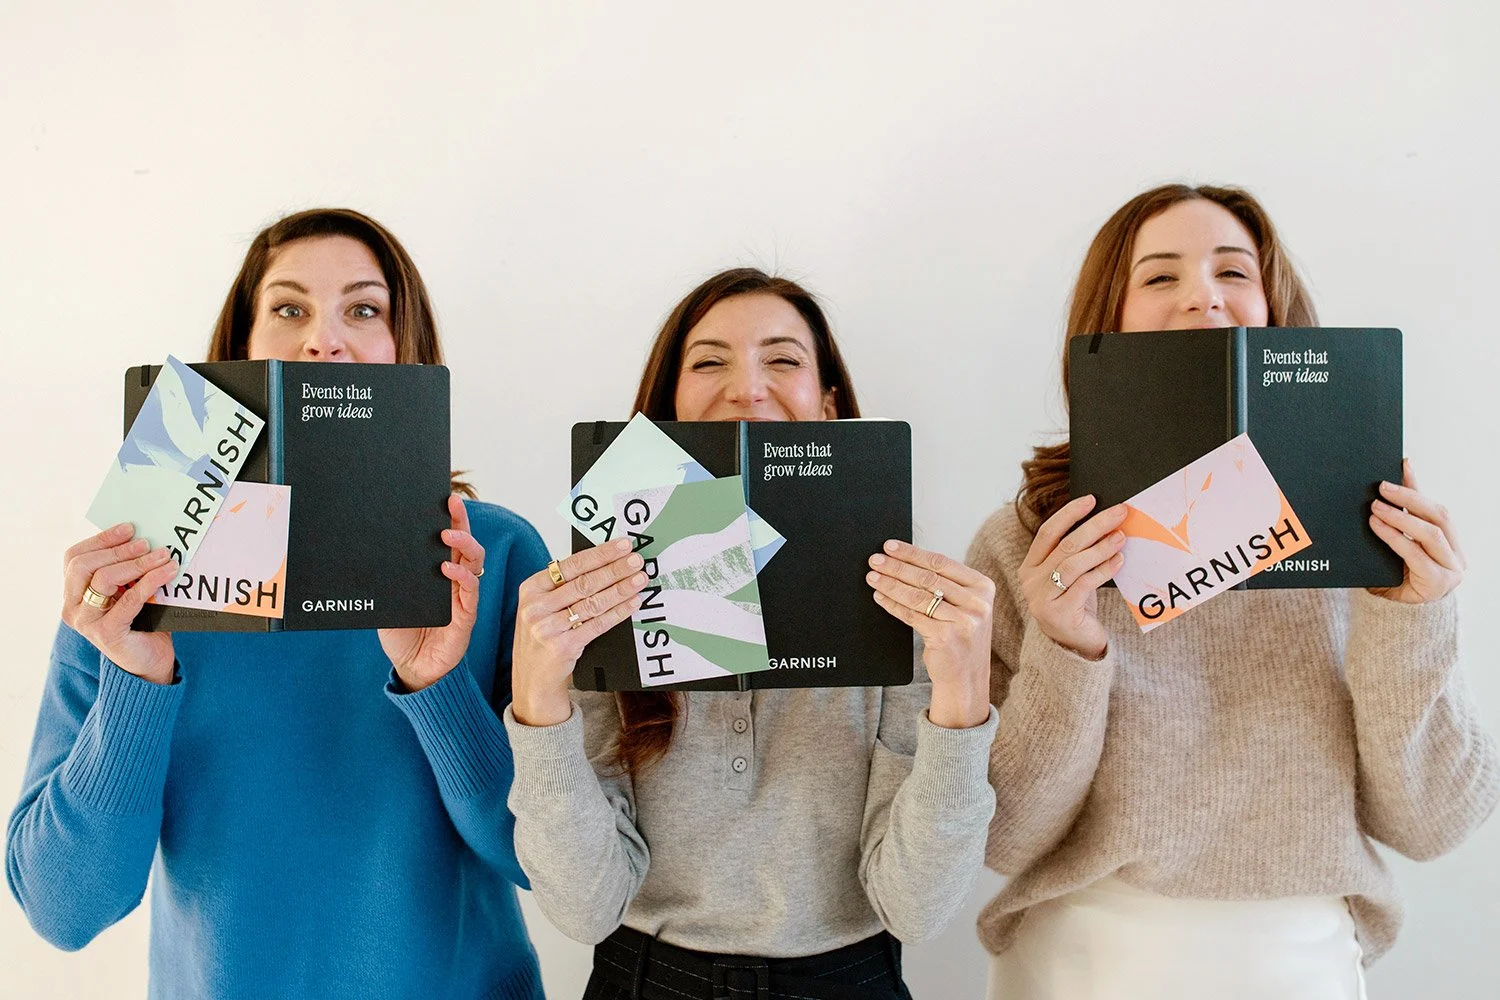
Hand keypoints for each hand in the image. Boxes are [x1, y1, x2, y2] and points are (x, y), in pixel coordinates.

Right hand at [61, 523, 178, 684]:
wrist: (150, 661)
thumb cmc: (142, 620)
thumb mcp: (130, 590)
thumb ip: (128, 570)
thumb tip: (146, 537)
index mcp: (73, 593)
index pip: (75, 558)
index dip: (101, 539)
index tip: (130, 527)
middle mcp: (72, 607)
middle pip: (84, 566)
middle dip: (118, 549)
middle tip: (147, 542)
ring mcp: (86, 622)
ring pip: (103, 580)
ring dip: (136, 563)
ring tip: (163, 555)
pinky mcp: (107, 634)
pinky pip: (127, 601)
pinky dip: (149, 582)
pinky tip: (167, 572)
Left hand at [380, 495, 485, 690]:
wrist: (411, 669)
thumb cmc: (400, 634)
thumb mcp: (386, 600)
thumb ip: (386, 580)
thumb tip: (367, 552)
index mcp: (435, 572)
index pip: (446, 539)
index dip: (449, 518)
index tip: (443, 497)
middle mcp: (453, 579)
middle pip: (464, 542)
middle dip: (460, 520)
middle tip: (451, 504)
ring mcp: (462, 595)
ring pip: (474, 560)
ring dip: (464, 544)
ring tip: (448, 534)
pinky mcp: (466, 614)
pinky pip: (471, 589)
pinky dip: (462, 576)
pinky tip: (448, 569)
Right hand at [511, 538, 646, 726]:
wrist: (531, 680)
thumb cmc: (542, 636)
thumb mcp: (542, 607)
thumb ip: (563, 586)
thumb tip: (604, 562)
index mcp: (531, 589)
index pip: (570, 565)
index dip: (599, 554)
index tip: (622, 545)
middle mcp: (536, 607)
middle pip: (584, 582)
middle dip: (614, 569)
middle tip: (637, 560)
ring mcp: (548, 628)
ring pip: (592, 603)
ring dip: (620, 589)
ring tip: (640, 579)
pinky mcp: (563, 647)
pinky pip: (598, 625)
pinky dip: (618, 612)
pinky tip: (633, 603)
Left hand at [866, 539, 993, 728]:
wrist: (967, 678)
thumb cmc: (960, 638)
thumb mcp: (964, 607)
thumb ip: (946, 585)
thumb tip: (906, 561)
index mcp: (983, 587)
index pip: (942, 563)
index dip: (913, 553)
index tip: (890, 546)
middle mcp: (977, 603)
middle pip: (928, 577)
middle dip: (897, 567)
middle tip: (875, 560)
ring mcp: (964, 621)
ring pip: (918, 596)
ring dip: (891, 584)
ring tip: (873, 577)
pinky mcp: (947, 637)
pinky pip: (912, 616)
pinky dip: (893, 605)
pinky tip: (880, 598)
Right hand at [1019, 495, 1125, 660]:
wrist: (1074, 647)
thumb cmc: (1076, 606)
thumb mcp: (1071, 577)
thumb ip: (1077, 555)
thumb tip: (1105, 522)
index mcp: (1029, 567)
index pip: (1047, 533)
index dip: (1069, 514)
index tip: (1092, 499)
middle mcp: (1031, 582)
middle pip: (1064, 545)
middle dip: (1094, 525)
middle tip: (1119, 513)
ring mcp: (1042, 599)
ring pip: (1072, 564)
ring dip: (1100, 547)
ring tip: (1121, 536)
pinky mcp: (1059, 614)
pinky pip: (1084, 584)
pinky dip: (1103, 569)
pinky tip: (1119, 561)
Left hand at [1368, 459, 1464, 604]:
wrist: (1398, 617)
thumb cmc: (1397, 577)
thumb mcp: (1398, 547)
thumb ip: (1397, 522)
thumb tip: (1383, 491)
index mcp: (1449, 541)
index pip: (1432, 505)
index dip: (1417, 484)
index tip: (1402, 462)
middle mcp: (1456, 553)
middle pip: (1438, 515)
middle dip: (1410, 498)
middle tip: (1382, 487)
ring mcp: (1451, 568)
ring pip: (1431, 532)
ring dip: (1402, 516)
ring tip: (1376, 507)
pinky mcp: (1438, 582)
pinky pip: (1416, 553)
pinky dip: (1396, 536)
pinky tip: (1378, 526)